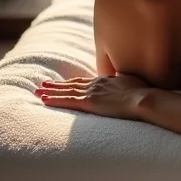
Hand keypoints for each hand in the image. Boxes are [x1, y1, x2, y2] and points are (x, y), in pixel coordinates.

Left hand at [36, 74, 152, 119]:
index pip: (85, 81)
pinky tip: (43, 99)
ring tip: (38, 90)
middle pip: (73, 83)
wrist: (143, 98)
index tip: (63, 82)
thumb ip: (124, 80)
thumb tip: (123, 78)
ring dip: (51, 90)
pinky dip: (54, 99)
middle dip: (57, 84)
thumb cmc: (142, 92)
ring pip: (66, 90)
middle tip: (43, 84)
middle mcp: (97, 83)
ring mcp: (92, 92)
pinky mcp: (89, 102)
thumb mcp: (133, 82)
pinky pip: (67, 100)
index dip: (73, 81)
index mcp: (107, 79)